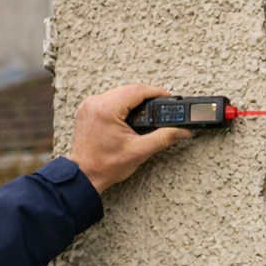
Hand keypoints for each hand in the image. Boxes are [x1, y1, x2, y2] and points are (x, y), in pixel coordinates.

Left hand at [68, 84, 190, 192]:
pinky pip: (110, 99)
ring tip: (148, 113)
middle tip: (162, 108)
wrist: (84, 176)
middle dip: (148, 97)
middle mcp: (96, 103)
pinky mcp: (88, 110)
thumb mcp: (139, 151)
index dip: (157, 92)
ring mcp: (90, 105)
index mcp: (107, 109)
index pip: (138, 90)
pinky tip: (131, 116)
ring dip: (135, 101)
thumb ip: (163, 138)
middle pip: (129, 89)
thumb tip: (181, 131)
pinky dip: (123, 105)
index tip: (168, 98)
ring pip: (120, 93)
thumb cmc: (104, 166)